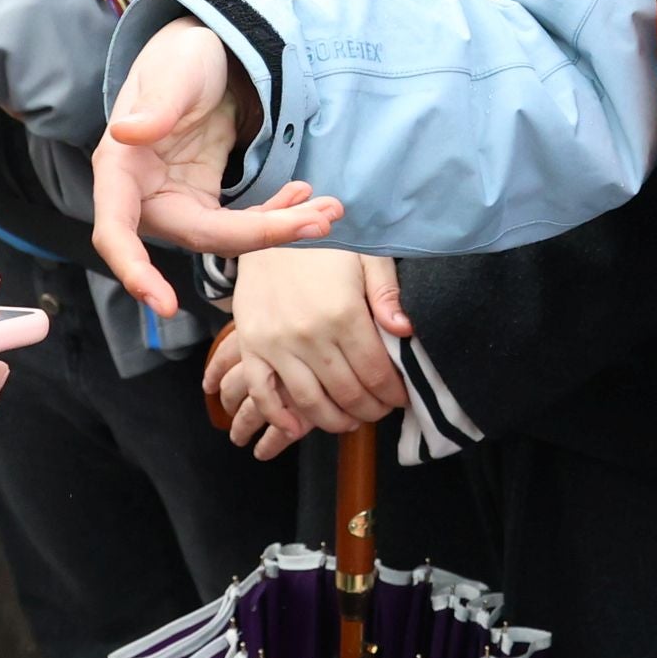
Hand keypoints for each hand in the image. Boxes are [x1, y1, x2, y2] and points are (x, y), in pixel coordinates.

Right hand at [91, 21, 341, 313]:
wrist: (205, 54)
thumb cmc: (179, 58)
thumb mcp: (173, 71)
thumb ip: (155, 104)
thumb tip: (127, 132)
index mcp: (118, 169)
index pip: (117, 232)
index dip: (136, 271)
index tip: (163, 305)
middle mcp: (142, 196)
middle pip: (197, 236)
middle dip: (259, 236)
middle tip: (316, 222)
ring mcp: (176, 200)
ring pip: (225, 235)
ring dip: (278, 228)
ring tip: (328, 210)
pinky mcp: (205, 200)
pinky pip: (240, 221)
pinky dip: (276, 213)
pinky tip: (306, 195)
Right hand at [214, 250, 409, 458]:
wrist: (270, 229)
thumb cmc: (326, 244)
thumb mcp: (367, 257)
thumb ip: (387, 295)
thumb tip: (406, 332)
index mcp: (343, 313)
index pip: (375, 372)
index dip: (392, 393)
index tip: (400, 399)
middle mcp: (309, 334)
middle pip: (347, 392)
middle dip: (370, 409)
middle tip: (379, 411)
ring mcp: (276, 343)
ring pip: (309, 401)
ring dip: (334, 421)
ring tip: (350, 420)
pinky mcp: (250, 346)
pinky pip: (262, 392)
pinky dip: (277, 416)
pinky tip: (295, 428)